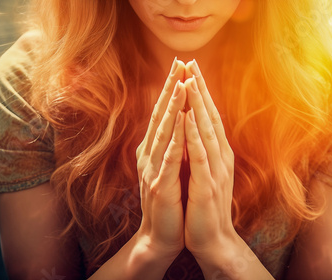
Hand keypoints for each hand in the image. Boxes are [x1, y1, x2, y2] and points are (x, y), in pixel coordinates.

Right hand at [135, 58, 186, 256]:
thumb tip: (180, 121)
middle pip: (161, 116)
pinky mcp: (161, 186)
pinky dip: (175, 138)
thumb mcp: (169, 169)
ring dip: (173, 107)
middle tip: (179, 63)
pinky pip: (169, 158)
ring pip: (164, 132)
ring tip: (182, 84)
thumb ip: (170, 146)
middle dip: (171, 89)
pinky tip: (181, 122)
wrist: (160, 236)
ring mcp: (153, 169)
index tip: (181, 66)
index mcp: (154, 150)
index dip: (171, 90)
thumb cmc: (169, 202)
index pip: (164, 115)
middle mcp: (150, 155)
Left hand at [183, 60, 238, 257]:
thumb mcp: (202, 173)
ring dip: (198, 104)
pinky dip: (195, 135)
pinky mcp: (208, 185)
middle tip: (191, 63)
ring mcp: (216, 170)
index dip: (200, 93)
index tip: (190, 69)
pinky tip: (189, 118)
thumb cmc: (204, 206)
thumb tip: (191, 129)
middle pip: (209, 117)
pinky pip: (200, 156)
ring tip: (190, 80)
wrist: (213, 239)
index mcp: (216, 153)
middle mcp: (219, 156)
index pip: (208, 117)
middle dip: (200, 89)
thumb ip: (200, 152)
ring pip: (207, 130)